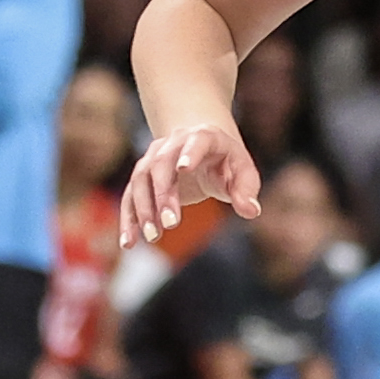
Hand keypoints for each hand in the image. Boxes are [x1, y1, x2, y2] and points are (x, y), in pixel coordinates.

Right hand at [121, 122, 260, 247]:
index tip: (184, 168)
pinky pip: (130, 196)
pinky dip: (128, 219)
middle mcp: (173, 143)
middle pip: (161, 165)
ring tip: (152, 236)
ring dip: (144, 209)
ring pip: (140, 180)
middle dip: (164, 194)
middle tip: (171, 223)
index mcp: (203, 137)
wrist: (200, 147)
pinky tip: (129, 242)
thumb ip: (246, 190)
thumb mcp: (243, 172)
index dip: (190, 153)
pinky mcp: (142, 177)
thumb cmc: (227, 162)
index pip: (196, 141)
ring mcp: (153, 158)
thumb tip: (251, 211)